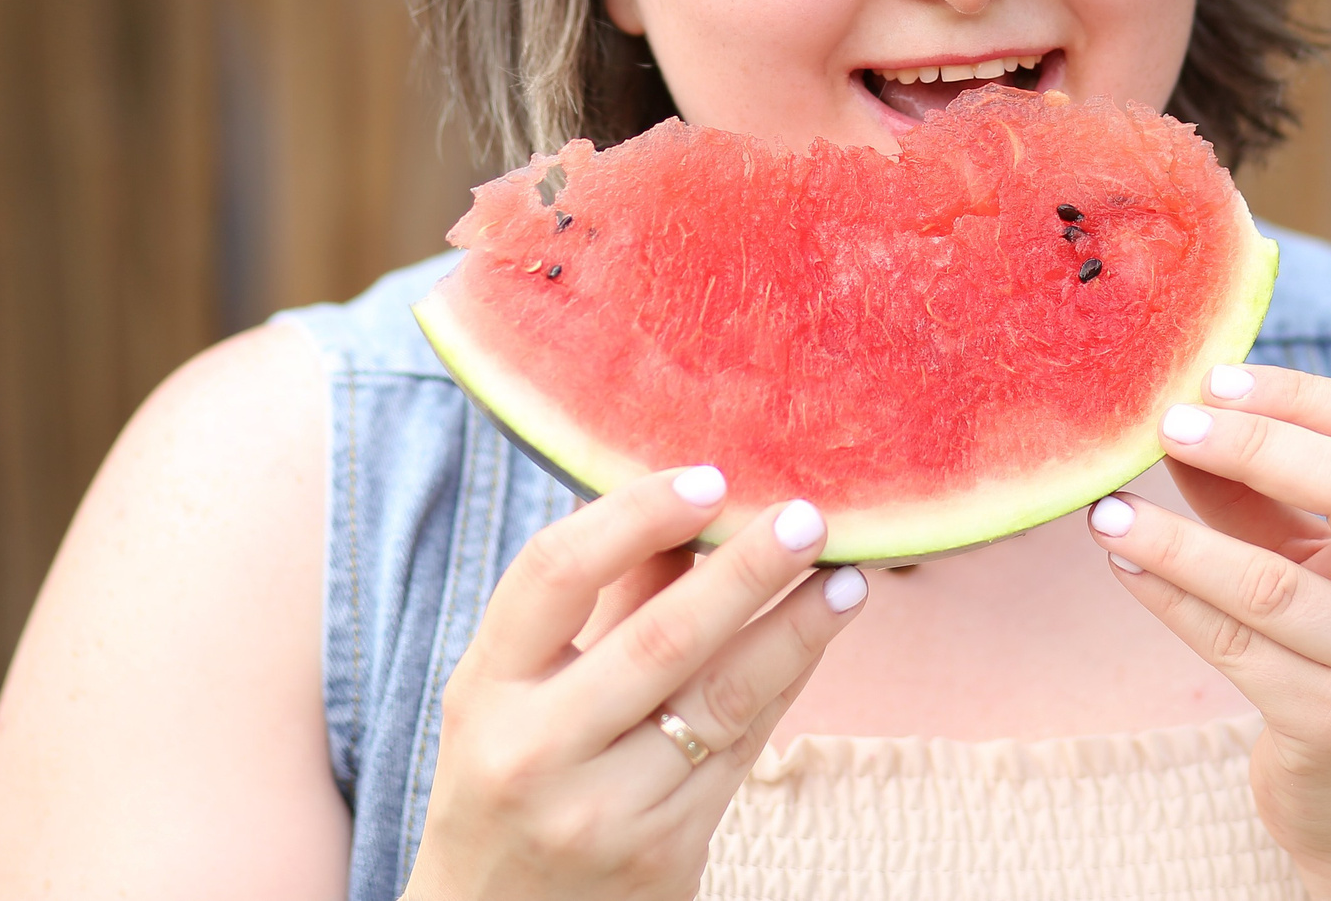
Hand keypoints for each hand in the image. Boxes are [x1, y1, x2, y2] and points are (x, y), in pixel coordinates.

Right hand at [403, 468, 867, 900]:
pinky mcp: (665, 853)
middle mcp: (536, 751)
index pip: (554, 575)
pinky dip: (786, 683)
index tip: (708, 476)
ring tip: (847, 577)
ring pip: (721, 700)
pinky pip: (743, 750)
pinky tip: (819, 636)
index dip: (635, 514)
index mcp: (484, 691)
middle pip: (659, 639)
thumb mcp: (519, 690)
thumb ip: (601, 600)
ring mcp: (604, 811)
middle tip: (808, 517)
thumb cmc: (512, 777)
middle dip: (745, 571)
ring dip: (795, 630)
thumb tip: (691, 502)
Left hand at [1089, 366, 1330, 897]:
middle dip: (1252, 444)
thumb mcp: (1323, 562)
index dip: (1298, 393)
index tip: (1214, 379)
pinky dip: (1168, 596)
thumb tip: (1175, 420)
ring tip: (1109, 508)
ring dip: (1176, 537)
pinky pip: (1233, 645)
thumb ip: (1260, 494)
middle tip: (1167, 425)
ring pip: (1273, 580)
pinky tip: (1123, 563)